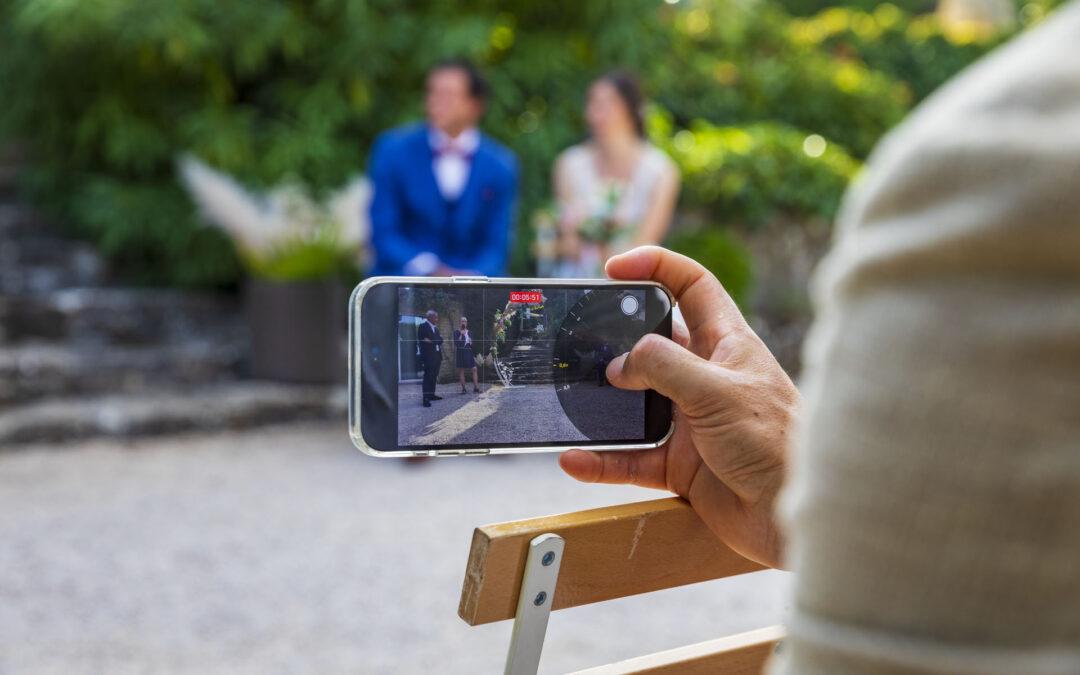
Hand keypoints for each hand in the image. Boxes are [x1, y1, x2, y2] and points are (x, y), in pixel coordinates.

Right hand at [559, 246, 799, 567]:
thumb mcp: (717, 390)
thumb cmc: (777, 443)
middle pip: (651, 344)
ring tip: (568, 398)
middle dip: (615, 338)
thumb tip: (618, 364)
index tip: (615, 268)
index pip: (691, 287)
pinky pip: (630, 459)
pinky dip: (602, 461)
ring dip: (602, 405)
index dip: (656, 267)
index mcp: (726, 344)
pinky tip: (574, 460)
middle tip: (579, 337)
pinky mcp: (680, 465)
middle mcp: (705, 378)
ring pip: (634, 404)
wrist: (794, 516)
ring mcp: (690, 422)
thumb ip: (664, 367)